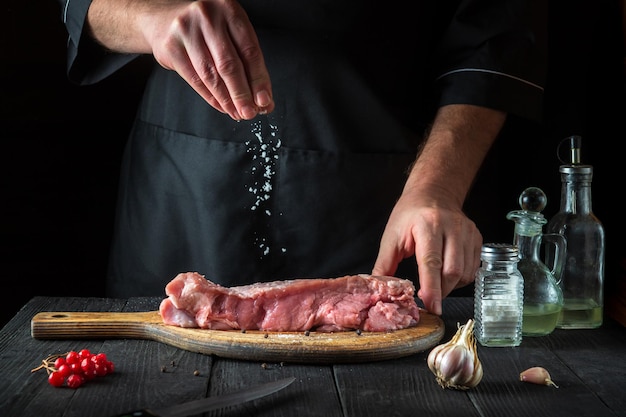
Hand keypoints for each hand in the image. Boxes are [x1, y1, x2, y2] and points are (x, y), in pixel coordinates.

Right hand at [141, 0, 272, 119]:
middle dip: (242, 93)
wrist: (162, 19)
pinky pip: (195, 79)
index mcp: (229, 10)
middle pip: (229, 64)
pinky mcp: (171, 47)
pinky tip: (221, 106)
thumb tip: (263, 99)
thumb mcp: (230, 34)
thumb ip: (247, 63)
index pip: (249, 51)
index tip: (264, 101)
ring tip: (237, 112)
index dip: (259, 80)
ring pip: (211, 74)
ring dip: (226, 99)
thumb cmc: (206, 29)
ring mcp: (186, 30)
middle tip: (250, 112)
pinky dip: (211, 97)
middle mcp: (207, 16)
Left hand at [372, 188, 481, 315]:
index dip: (432, 288)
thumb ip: (385, 264)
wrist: (433, 192)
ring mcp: (468, 233)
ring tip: (435, 284)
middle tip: (427, 298)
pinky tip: (446, 274)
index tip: (431, 307)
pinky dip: (460, 279)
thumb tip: (379, 288)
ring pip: (464, 273)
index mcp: (428, 225)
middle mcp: (452, 227)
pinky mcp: (477, 239)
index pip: (432, 262)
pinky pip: (472, 269)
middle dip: (440, 291)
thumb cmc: (410, 214)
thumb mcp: (391, 236)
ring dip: (449, 287)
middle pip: (452, 271)